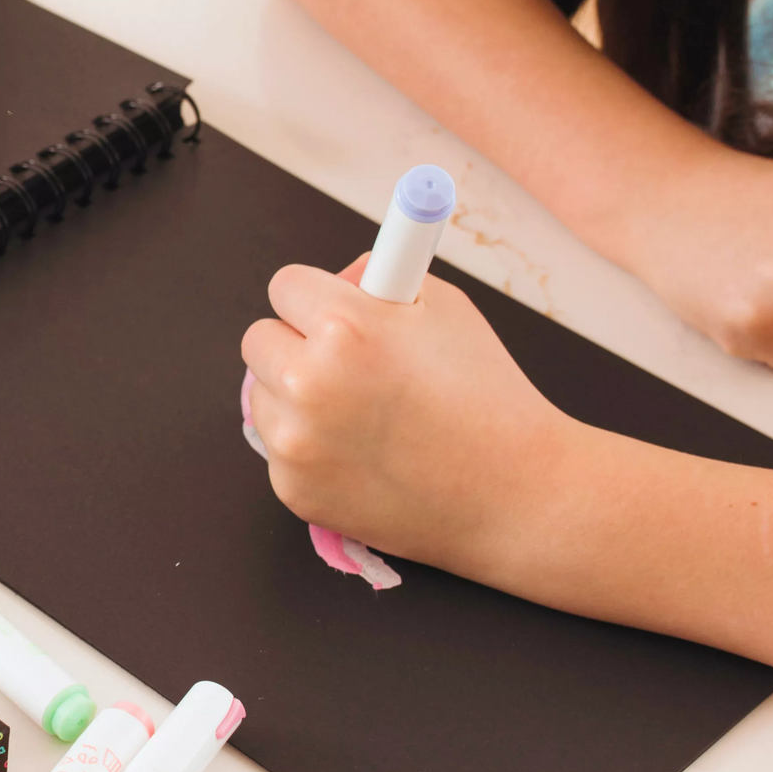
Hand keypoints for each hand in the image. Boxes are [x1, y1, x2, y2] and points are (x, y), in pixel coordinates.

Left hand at [240, 260, 577, 572]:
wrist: (513, 494)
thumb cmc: (487, 395)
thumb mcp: (444, 309)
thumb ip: (379, 283)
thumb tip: (338, 278)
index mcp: (343, 327)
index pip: (285, 286)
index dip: (316, 297)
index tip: (335, 311)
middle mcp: (308, 382)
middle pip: (259, 338)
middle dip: (296, 342)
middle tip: (345, 362)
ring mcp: (295, 443)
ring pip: (263, 394)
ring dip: (295, 395)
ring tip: (361, 413)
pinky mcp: (293, 488)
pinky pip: (279, 447)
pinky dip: (308, 446)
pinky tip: (363, 453)